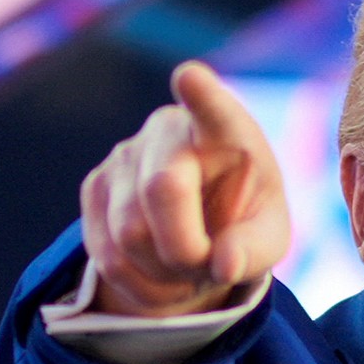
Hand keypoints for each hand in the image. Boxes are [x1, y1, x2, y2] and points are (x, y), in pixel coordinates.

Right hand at [80, 61, 289, 316]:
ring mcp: (124, 154)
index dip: (201, 95)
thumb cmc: (244, 221)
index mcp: (226, 130)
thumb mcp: (268, 237)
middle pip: (162, 192)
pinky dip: (141, 285)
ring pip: (130, 234)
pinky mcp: (94, 187)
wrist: (200, 228)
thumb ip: (254, 249)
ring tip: (190, 268)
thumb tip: (223, 265)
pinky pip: (108, 256)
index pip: (212, 108)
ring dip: (166, 273)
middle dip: (188, 248)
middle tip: (212, 267)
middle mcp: (169, 130)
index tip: (190, 78)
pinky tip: (162, 275)